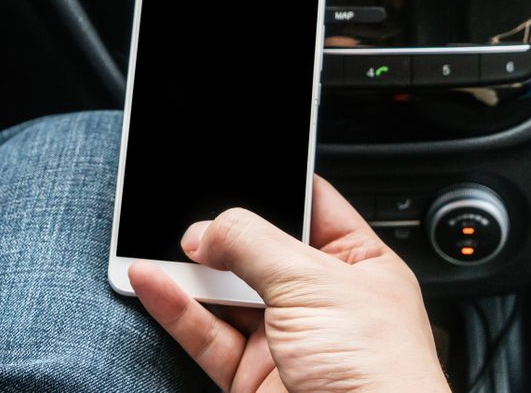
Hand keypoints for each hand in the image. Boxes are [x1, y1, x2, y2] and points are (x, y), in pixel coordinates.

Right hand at [128, 176, 449, 392]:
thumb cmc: (383, 377)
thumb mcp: (314, 282)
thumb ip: (252, 243)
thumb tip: (204, 230)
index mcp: (356, 264)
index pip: (309, 205)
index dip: (270, 184)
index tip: (228, 161)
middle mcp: (319, 299)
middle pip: (254, 248)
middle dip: (216, 232)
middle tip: (184, 212)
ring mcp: (283, 338)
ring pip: (222, 292)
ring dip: (185, 269)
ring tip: (150, 244)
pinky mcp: (252, 376)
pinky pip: (204, 333)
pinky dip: (172, 307)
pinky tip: (147, 280)